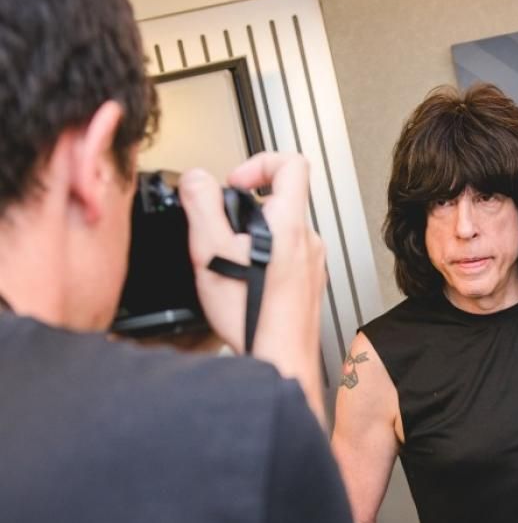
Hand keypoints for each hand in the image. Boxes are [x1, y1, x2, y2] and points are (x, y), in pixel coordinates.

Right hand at [179, 153, 327, 426]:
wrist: (280, 359)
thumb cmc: (252, 316)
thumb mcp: (210, 252)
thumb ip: (202, 206)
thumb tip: (198, 179)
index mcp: (289, 224)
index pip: (292, 164)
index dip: (260, 162)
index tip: (236, 182)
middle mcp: (309, 241)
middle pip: (284, 201)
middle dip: (248, 209)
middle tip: (223, 227)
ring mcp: (314, 264)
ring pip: (283, 232)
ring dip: (255, 238)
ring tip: (230, 259)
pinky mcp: (310, 285)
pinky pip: (288, 258)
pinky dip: (265, 261)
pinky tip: (245, 282)